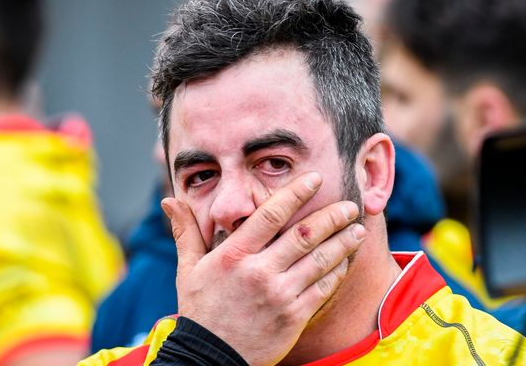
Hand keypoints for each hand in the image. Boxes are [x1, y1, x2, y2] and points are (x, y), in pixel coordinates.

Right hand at [161, 172, 364, 365]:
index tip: (314, 178)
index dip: (296, 193)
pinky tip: (346, 260)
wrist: (210, 357)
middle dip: (331, 216)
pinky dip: (338, 271)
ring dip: (343, 242)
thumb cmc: (200, 310)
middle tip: (350, 204)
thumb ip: (186, 232)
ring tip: (357, 228)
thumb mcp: (188, 269)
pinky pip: (323, 289)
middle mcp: (259, 272)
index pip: (270, 215)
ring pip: (320, 260)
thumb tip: (169, 201)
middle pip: (304, 235)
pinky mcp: (294, 316)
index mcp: (234, 255)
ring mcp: (279, 295)